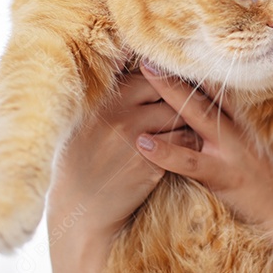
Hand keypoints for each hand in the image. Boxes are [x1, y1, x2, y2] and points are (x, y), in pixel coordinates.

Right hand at [48, 71, 200, 272]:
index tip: (173, 89)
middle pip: (167, 93)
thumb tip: (130, 61)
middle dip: (180, 99)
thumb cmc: (80, 164)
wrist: (79, 211)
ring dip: (190, 120)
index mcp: (102, 101)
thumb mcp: (86, 122)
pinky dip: (192, 142)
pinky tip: (190, 147)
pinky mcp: (151, 163)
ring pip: (181, 115)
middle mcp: (118, 115)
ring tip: (193, 125)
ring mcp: (135, 139)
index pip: (146, 78)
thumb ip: (109, 95)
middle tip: (193, 104)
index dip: (163, 84)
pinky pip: (186, 141)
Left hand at [135, 63, 272, 241]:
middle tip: (151, 50)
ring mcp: (232, 151)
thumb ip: (241, 128)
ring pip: (196, 115)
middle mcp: (242, 128)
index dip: (199, 65)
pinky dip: (164, 152)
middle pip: (206, 91)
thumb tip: (213, 110)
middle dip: (179, 70)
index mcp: (250, 120)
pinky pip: (190, 161)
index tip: (176, 46)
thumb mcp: (262, 149)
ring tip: (143, 76)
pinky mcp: (224, 176)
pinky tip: (141, 143)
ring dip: (168, 94)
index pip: (221, 85)